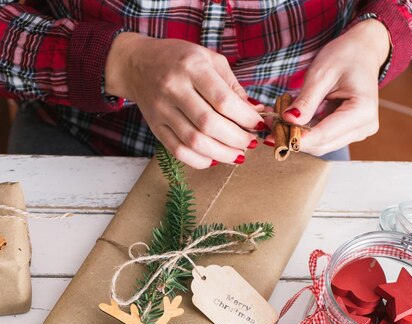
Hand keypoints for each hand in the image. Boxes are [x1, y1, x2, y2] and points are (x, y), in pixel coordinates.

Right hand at [105, 34, 262, 167]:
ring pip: (194, 141)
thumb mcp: (209, 60)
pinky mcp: (155, 127)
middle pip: (209, 124)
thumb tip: (257, 112)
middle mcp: (174, 88)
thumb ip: (232, 86)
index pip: (223, 100)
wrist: (137, 64)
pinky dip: (200, 160)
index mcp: (192, 66)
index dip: (245, 118)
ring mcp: (162, 110)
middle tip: (250, 144)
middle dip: (236, 139)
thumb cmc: (179, 59)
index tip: (258, 125)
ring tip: (237, 155)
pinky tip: (214, 159)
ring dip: (221, 154)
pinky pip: (178, 151)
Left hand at [265, 19, 390, 155]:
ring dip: (296, 136)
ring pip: (319, 145)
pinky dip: (304, 132)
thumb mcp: (322, 73)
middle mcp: (363, 127)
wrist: (363, 50)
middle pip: (321, 144)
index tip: (272, 137)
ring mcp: (357, 132)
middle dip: (293, 138)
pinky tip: (288, 122)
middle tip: (269, 126)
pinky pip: (322, 138)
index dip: (296, 138)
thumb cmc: (345, 55)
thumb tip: (288, 120)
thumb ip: (306, 100)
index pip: (324, 134)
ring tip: (276, 121)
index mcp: (362, 111)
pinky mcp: (348, 132)